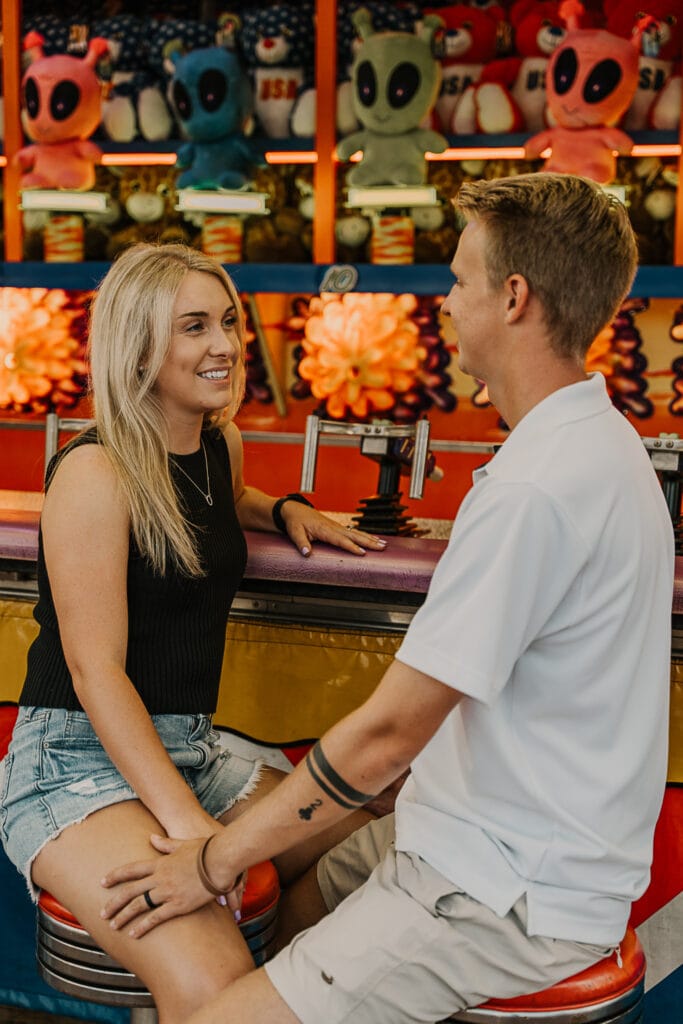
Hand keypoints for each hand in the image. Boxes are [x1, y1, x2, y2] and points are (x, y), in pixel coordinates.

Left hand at [100, 834, 242, 938]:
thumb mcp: (183, 843)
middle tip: (102, 913)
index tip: (103, 882)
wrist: (220, 860)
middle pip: (130, 891)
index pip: (131, 870)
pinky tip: (133, 934)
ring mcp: (167, 892)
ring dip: (123, 916)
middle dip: (114, 902)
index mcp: (160, 863)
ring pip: (138, 905)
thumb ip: (166, 844)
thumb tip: (152, 838)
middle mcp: (159, 878)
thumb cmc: (205, 849)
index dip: (115, 876)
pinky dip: (142, 926)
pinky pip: (155, 918)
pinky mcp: (178, 905)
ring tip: (112, 925)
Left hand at [282, 504, 387, 556]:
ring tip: (383, 545)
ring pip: (357, 533)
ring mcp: (337, 527)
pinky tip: (373, 539)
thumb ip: (301, 543)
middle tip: (382, 547)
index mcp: (325, 529)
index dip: (352, 546)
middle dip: (369, 542)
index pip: (341, 540)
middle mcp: (334, 527)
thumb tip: (307, 553)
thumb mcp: (295, 532)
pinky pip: (354, 532)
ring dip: (370, 538)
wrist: (295, 510)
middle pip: (354, 535)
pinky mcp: (337, 527)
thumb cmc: (295, 522)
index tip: (362, 553)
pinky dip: (365, 535)